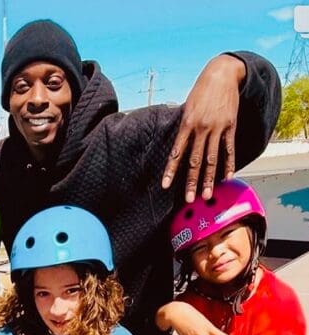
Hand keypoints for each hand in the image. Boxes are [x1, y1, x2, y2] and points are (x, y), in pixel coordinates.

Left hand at [163, 54, 245, 201]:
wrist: (223, 73)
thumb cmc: (201, 91)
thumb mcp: (187, 107)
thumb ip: (184, 126)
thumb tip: (179, 144)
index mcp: (186, 124)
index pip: (176, 153)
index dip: (170, 170)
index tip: (165, 185)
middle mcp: (201, 128)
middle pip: (194, 161)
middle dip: (190, 181)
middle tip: (188, 199)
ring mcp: (217, 128)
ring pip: (212, 159)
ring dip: (208, 178)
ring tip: (206, 195)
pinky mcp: (230, 126)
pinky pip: (229, 149)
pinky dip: (229, 164)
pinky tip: (227, 178)